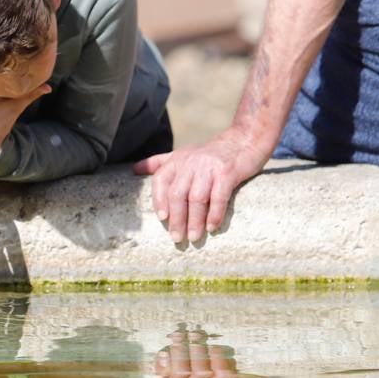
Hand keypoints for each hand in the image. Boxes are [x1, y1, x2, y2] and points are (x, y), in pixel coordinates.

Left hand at [133, 128, 268, 242]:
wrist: (245, 140)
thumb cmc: (211, 154)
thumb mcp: (184, 154)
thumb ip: (160, 162)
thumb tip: (134, 169)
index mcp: (178, 159)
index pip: (161, 180)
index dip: (159, 200)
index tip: (162, 218)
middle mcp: (191, 162)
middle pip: (178, 194)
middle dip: (176, 218)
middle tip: (176, 238)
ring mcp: (210, 167)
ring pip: (197, 198)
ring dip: (194, 221)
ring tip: (193, 238)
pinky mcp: (228, 172)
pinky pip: (219, 197)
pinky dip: (214, 214)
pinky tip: (211, 227)